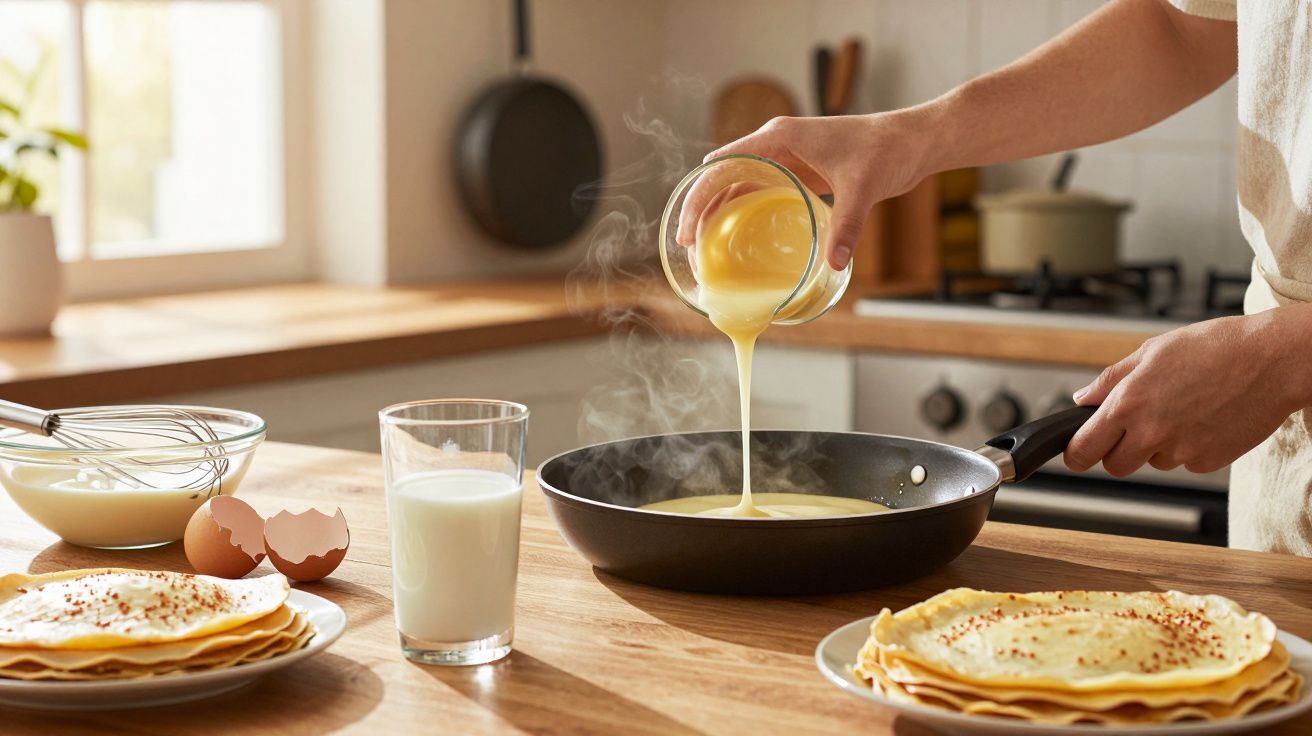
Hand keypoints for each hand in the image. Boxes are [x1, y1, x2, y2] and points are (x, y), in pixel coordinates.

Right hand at [677, 112, 935, 269]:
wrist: (912, 141)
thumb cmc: (886, 150)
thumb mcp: (863, 188)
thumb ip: (846, 225)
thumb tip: (833, 263)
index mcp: (779, 137)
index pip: (722, 164)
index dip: (699, 196)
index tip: (688, 230)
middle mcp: (774, 144)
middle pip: (722, 176)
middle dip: (700, 208)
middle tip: (689, 247)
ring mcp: (784, 158)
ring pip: (736, 185)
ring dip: (718, 213)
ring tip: (704, 249)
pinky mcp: (796, 172)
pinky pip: (758, 192)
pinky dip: (742, 213)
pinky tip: (736, 240)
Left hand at [1064, 306, 1311, 475]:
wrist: (1271, 361)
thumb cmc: (1214, 348)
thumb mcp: (1151, 352)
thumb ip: (1110, 380)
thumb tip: (1081, 399)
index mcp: (1128, 405)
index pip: (1084, 449)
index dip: (1076, 454)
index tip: (1076, 453)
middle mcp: (1151, 433)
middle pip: (1115, 466)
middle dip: (1117, 451)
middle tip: (1133, 428)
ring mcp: (1181, 452)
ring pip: (1153, 463)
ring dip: (1158, 446)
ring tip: (1182, 409)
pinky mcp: (1208, 462)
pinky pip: (1185, 463)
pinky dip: (1188, 447)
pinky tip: (1203, 418)